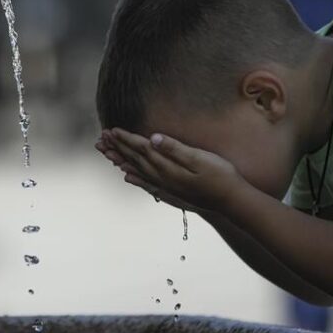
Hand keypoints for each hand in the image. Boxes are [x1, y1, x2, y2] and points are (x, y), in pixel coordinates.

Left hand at [95, 128, 245, 213]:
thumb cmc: (220, 176)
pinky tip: (128, 176)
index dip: (126, 139)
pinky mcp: (172, 192)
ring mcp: (167, 187)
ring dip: (122, 161)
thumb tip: (153, 138)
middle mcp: (163, 178)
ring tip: (107, 155)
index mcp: (167, 167)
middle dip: (118, 148)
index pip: (141, 149)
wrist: (231, 202)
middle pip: (135, 160)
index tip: (110, 130)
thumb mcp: (199, 158)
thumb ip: (175, 149)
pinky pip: (147, 184)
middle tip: (101, 140)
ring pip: (138, 171)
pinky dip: (135, 178)